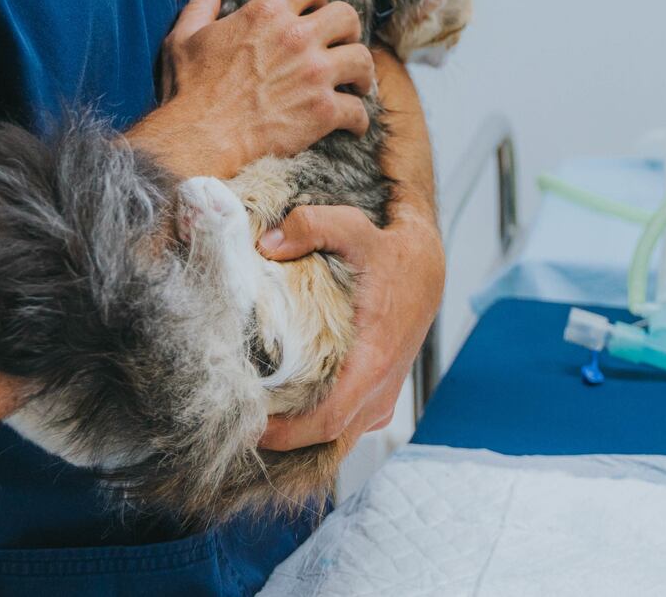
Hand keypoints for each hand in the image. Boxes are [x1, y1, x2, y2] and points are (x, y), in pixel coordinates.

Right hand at [137, 0, 374, 178]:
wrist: (200, 138)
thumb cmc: (190, 90)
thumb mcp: (184, 39)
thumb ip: (199, 10)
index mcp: (266, 12)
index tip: (315, 9)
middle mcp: (297, 36)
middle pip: (347, 16)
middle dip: (348, 29)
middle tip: (341, 45)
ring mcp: (315, 73)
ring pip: (363, 59)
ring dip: (362, 72)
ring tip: (356, 83)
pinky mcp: (323, 111)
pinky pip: (359, 110)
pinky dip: (358, 119)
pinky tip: (352, 124)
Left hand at [256, 205, 444, 450]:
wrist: (427, 268)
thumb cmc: (391, 255)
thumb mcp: (354, 227)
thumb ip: (311, 226)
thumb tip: (268, 244)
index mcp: (374, 360)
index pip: (328, 419)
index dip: (285, 432)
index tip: (247, 426)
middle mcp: (380, 389)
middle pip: (326, 437)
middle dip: (281, 440)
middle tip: (237, 425)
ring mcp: (382, 398)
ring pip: (337, 437)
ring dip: (297, 438)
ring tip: (254, 422)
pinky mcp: (379, 397)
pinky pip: (346, 428)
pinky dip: (315, 430)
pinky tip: (284, 415)